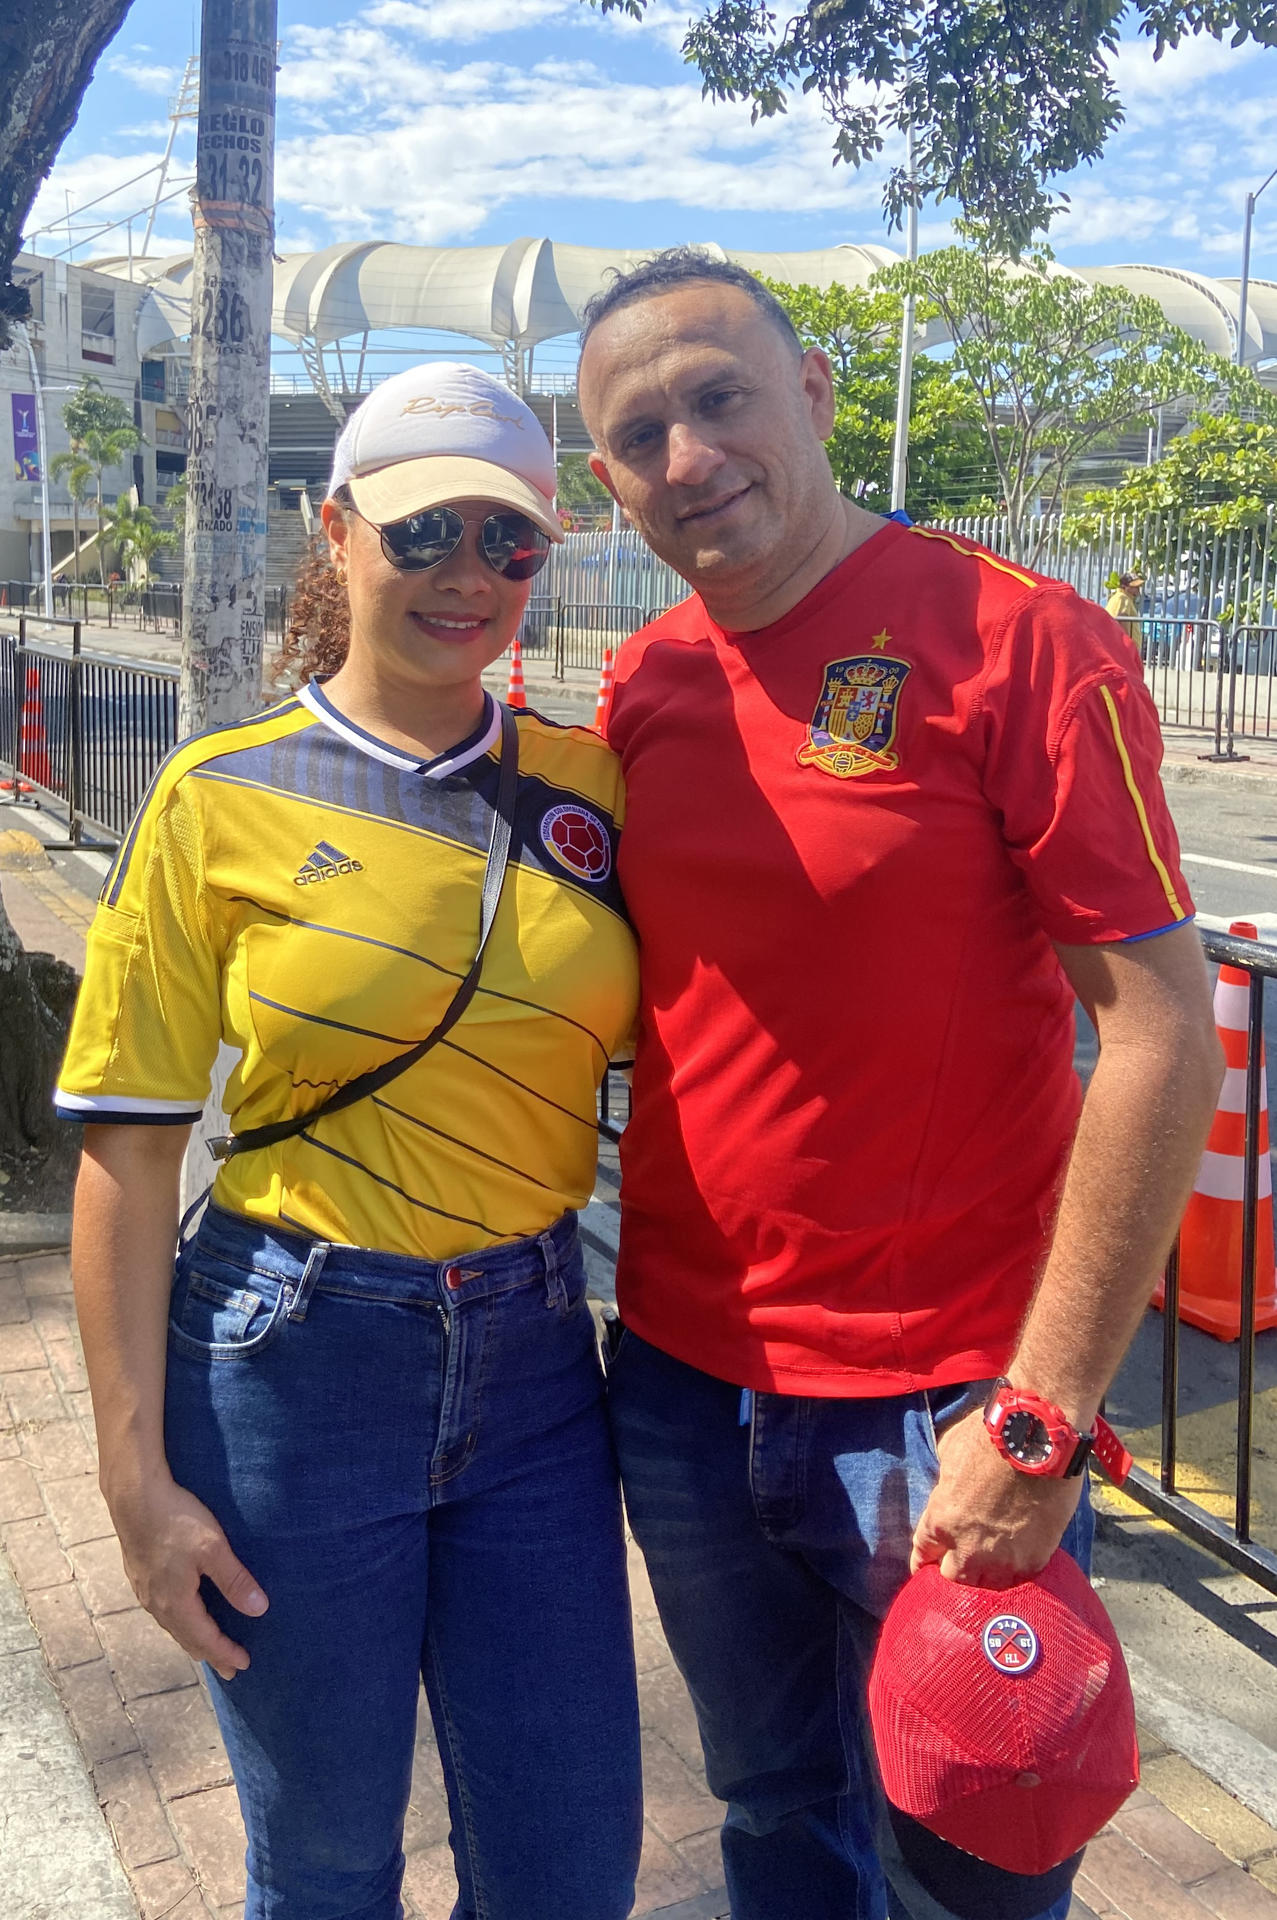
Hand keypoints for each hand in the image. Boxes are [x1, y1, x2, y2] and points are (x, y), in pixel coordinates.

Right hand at [106, 1471, 268, 1680]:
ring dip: (193, 1639)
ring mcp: (145, 1591)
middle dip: (210, 1654)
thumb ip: (235, 1580)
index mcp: (176, 1603)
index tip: (245, 1664)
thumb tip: (259, 1610)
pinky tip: (182, 1614)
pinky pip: (162, 1611)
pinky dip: (179, 1622)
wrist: (134, 1497)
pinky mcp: (139, 1576)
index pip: (205, 1639)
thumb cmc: (176, 1520)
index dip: (226, 1653)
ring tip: (207, 1647)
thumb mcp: (213, 1548)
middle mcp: (157, 1604)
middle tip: (229, 1668)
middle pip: (187, 1639)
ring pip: (172, 1625)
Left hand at [910, 1409, 1081, 1588]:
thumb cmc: (990, 1437)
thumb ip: (945, 1481)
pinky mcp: (1034, 1560)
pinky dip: (1016, 1572)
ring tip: (992, 1569)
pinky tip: (1018, 1563)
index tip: (927, 1563)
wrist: (1038, 1439)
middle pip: (953, 1579)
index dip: (925, 1559)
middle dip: (954, 1570)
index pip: (923, 1554)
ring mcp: (1003, 1559)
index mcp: (940, 1520)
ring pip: (988, 1588)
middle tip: (961, 1563)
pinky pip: (1020, 1579)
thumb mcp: (950, 1453)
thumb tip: (949, 1487)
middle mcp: (967, 1548)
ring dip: (986, 1577)